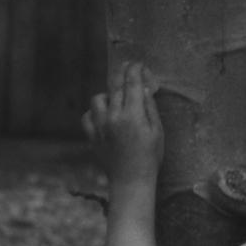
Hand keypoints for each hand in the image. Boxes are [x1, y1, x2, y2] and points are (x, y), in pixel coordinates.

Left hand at [83, 58, 163, 185]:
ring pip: (98, 98)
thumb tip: (143, 87)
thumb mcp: (157, 131)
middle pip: (114, 86)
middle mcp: (114, 117)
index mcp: (133, 115)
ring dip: (107, 94)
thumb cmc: (150, 157)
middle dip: (122, 73)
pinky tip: (103, 115)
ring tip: (116, 99)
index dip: (135, 69)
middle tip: (127, 67)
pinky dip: (94, 112)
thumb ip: (149, 107)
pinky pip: (87, 116)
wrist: (131, 181)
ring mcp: (100, 126)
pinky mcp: (92, 136)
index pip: (132, 83)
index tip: (138, 64)